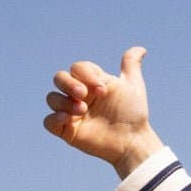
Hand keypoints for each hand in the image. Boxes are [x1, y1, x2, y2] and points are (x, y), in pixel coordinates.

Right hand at [44, 46, 162, 176]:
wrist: (133, 141)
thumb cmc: (134, 114)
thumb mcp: (133, 86)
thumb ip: (130, 66)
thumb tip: (141, 49)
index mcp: (90, 82)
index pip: (76, 68)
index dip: (86, 75)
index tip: (103, 91)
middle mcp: (78, 95)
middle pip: (59, 79)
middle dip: (68, 84)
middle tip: (84, 95)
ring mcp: (71, 113)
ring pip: (52, 98)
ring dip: (63, 102)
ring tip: (82, 110)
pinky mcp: (67, 131)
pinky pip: (48, 122)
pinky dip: (54, 118)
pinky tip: (68, 119)